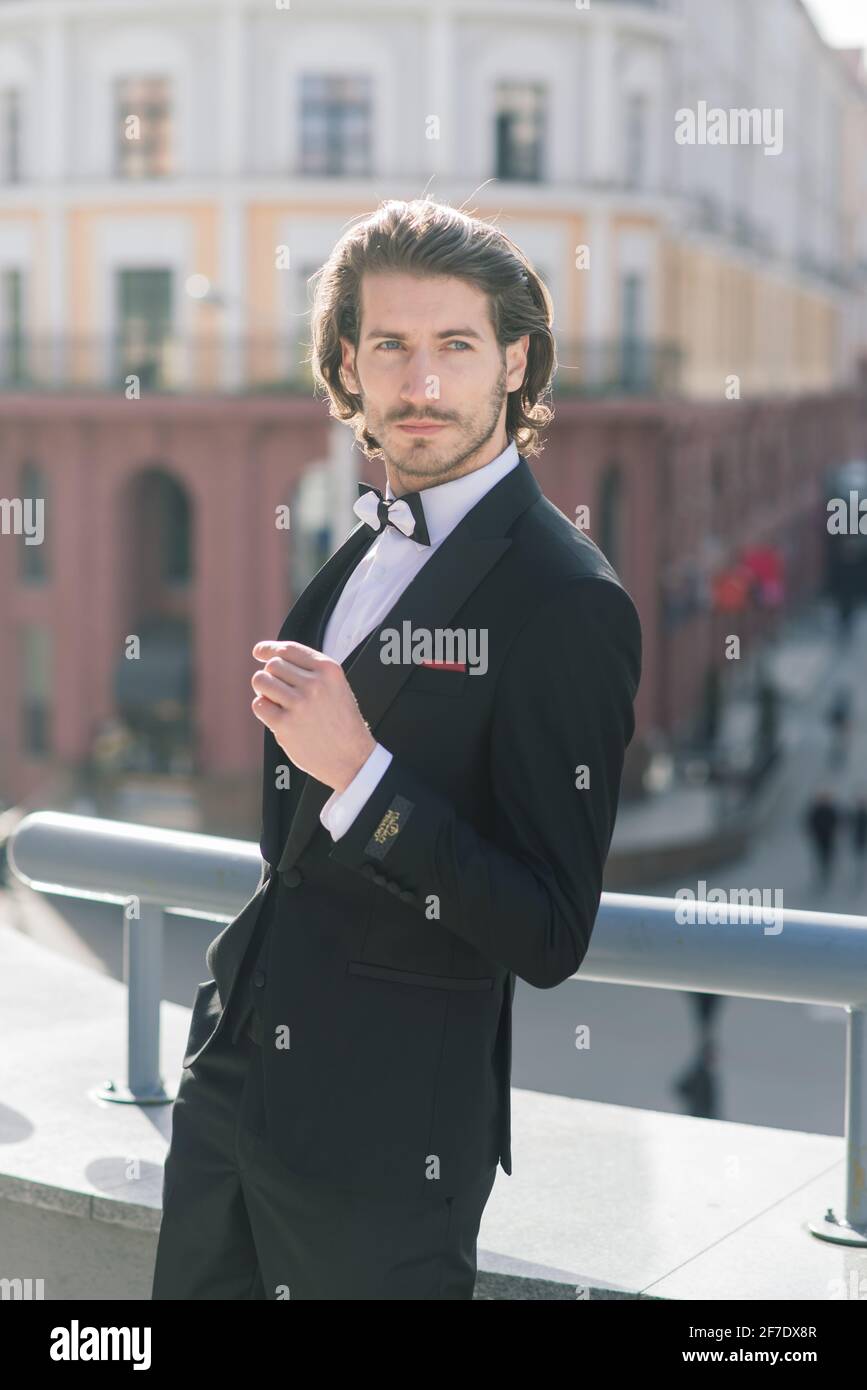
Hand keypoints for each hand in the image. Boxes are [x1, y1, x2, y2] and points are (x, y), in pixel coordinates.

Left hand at [250, 640, 375, 792]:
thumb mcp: (335, 686)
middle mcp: (314, 684)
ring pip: (261, 681)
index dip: (269, 649)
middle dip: (271, 676)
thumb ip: (309, 670)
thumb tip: (268, 656)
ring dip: (263, 690)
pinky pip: (259, 705)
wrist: (352, 757)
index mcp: (329, 670)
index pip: (289, 649)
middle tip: (278, 691)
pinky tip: (276, 716)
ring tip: (275, 701)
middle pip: (273, 665)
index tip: (259, 652)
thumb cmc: (341, 721)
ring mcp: (299, 704)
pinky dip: (263, 709)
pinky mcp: (285, 725)